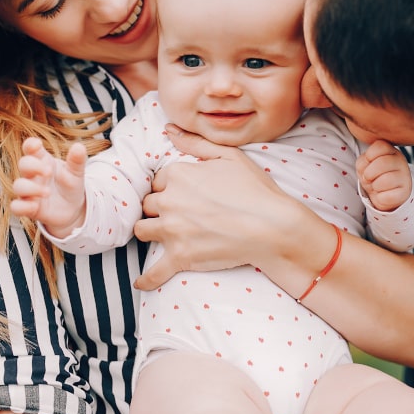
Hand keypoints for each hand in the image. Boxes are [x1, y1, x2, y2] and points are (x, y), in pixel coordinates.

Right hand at [10, 137, 87, 237]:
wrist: (73, 207)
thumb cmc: (70, 184)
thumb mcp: (76, 172)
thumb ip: (77, 160)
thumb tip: (79, 147)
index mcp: (43, 161)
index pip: (31, 148)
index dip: (30, 145)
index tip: (36, 145)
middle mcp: (33, 175)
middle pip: (23, 164)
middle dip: (33, 166)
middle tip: (49, 172)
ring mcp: (29, 191)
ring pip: (18, 186)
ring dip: (31, 188)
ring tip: (48, 192)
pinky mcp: (29, 208)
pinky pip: (16, 207)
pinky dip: (21, 207)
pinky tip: (34, 207)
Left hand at [133, 124, 295, 289]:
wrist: (272, 227)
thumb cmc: (255, 190)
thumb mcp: (228, 156)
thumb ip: (195, 142)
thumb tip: (169, 130)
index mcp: (178, 174)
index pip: (159, 180)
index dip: (171, 186)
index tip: (185, 193)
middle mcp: (170, 201)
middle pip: (149, 204)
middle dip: (160, 208)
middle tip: (178, 213)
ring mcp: (173, 231)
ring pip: (143, 230)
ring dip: (151, 231)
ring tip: (163, 234)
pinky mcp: (180, 257)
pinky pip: (154, 271)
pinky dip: (147, 279)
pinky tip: (141, 283)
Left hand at [356, 140, 412, 211]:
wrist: (383, 194)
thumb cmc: (373, 176)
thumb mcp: (365, 164)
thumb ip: (363, 162)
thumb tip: (366, 173)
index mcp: (391, 151)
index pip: (379, 146)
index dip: (368, 156)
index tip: (368, 163)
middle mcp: (401, 161)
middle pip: (382, 162)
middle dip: (369, 173)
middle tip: (368, 178)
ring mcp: (405, 177)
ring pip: (385, 180)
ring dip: (374, 186)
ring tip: (376, 186)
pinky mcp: (404, 193)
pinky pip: (387, 196)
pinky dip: (380, 197)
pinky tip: (383, 194)